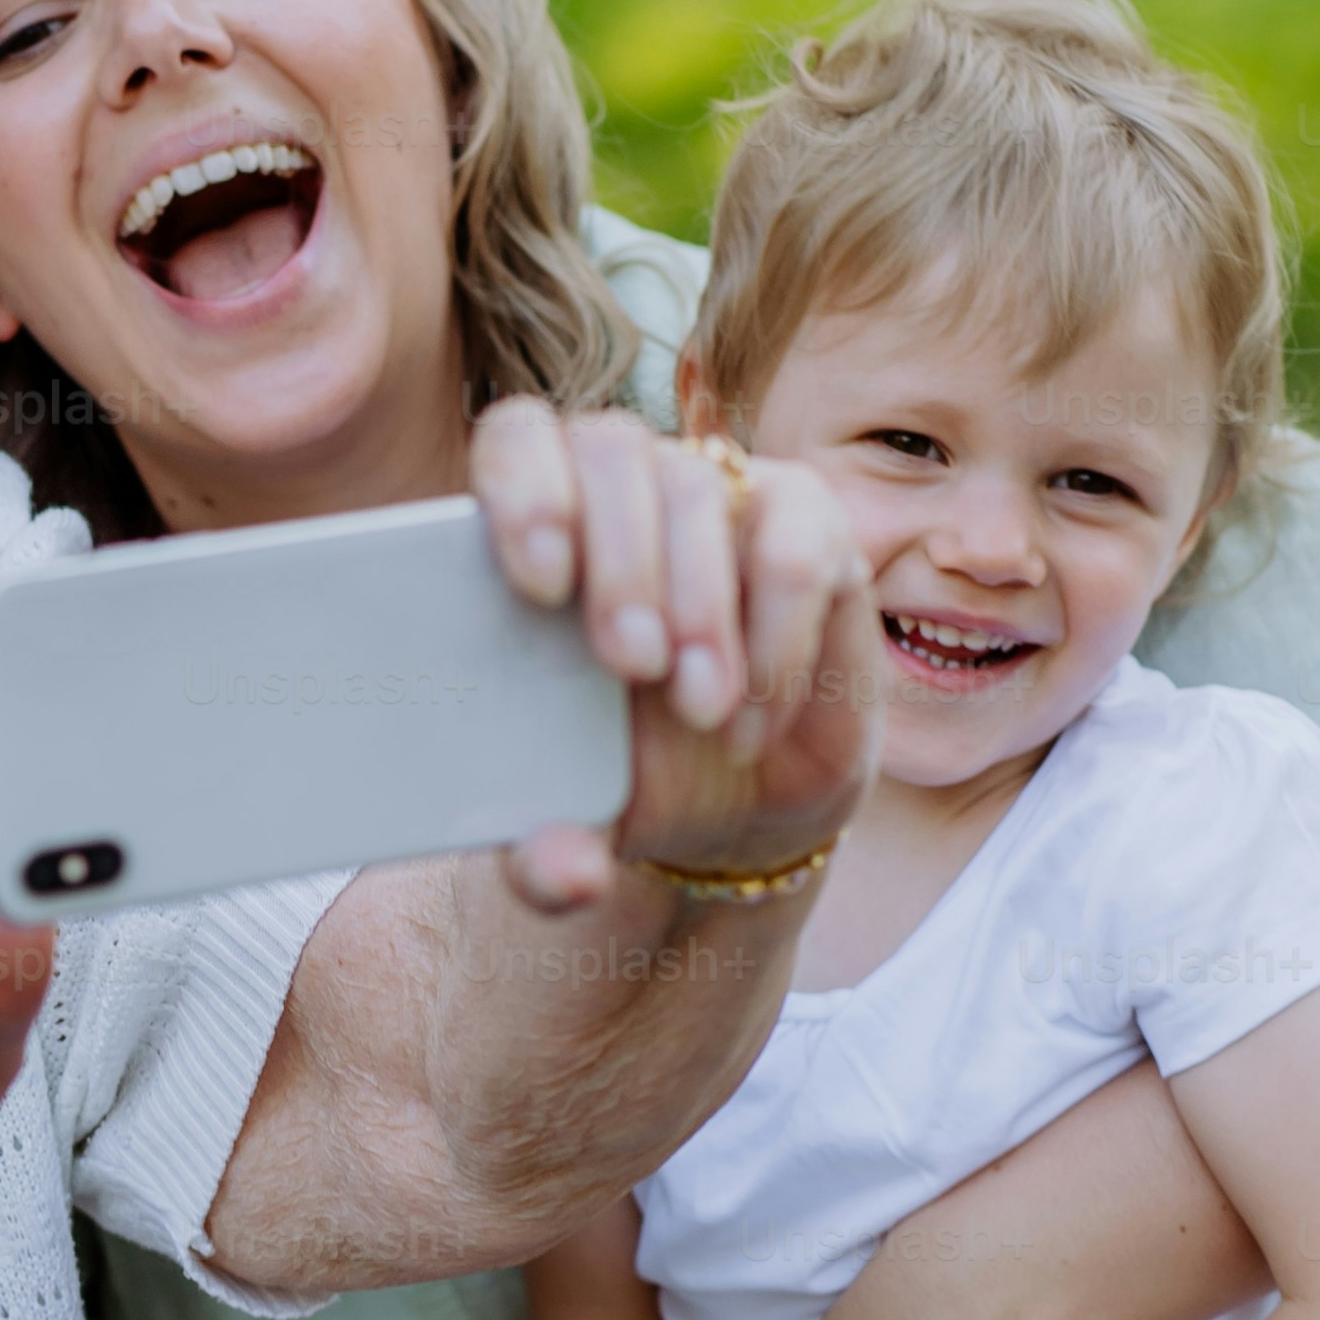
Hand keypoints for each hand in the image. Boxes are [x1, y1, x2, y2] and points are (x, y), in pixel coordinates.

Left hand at [468, 399, 874, 914]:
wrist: (732, 805)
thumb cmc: (623, 779)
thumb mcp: (569, 825)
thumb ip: (544, 857)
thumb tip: (564, 876)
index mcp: (532, 532)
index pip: (517, 442)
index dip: (526, 489)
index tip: (540, 583)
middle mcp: (619, 492)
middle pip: (610, 452)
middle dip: (622, 560)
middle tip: (634, 666)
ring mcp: (714, 494)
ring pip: (700, 485)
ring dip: (701, 604)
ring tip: (702, 713)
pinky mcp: (803, 521)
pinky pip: (797, 537)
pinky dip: (778, 631)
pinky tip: (754, 716)